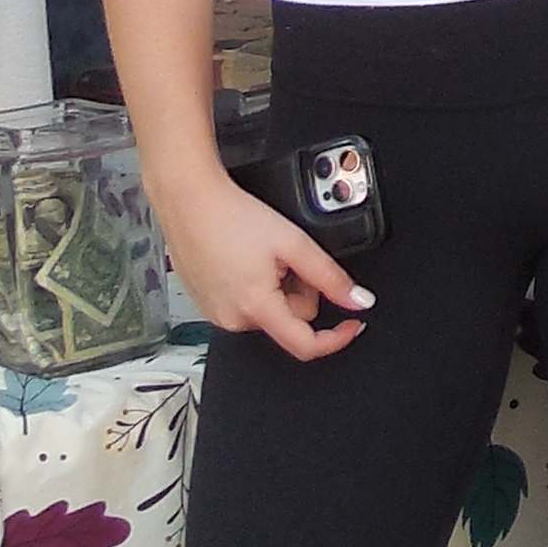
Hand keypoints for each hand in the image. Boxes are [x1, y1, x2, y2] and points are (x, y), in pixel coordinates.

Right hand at [146, 167, 372, 362]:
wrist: (188, 200)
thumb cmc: (231, 216)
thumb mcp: (293, 243)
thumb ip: (330, 276)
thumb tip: (358, 301)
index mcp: (256, 308)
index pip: (305, 346)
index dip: (337, 338)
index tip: (353, 324)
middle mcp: (232, 319)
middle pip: (290, 320)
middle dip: (300, 292)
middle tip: (289, 259)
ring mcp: (215, 313)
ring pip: (270, 311)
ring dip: (277, 288)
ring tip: (263, 255)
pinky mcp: (207, 304)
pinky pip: (246, 304)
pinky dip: (256, 286)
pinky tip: (247, 260)